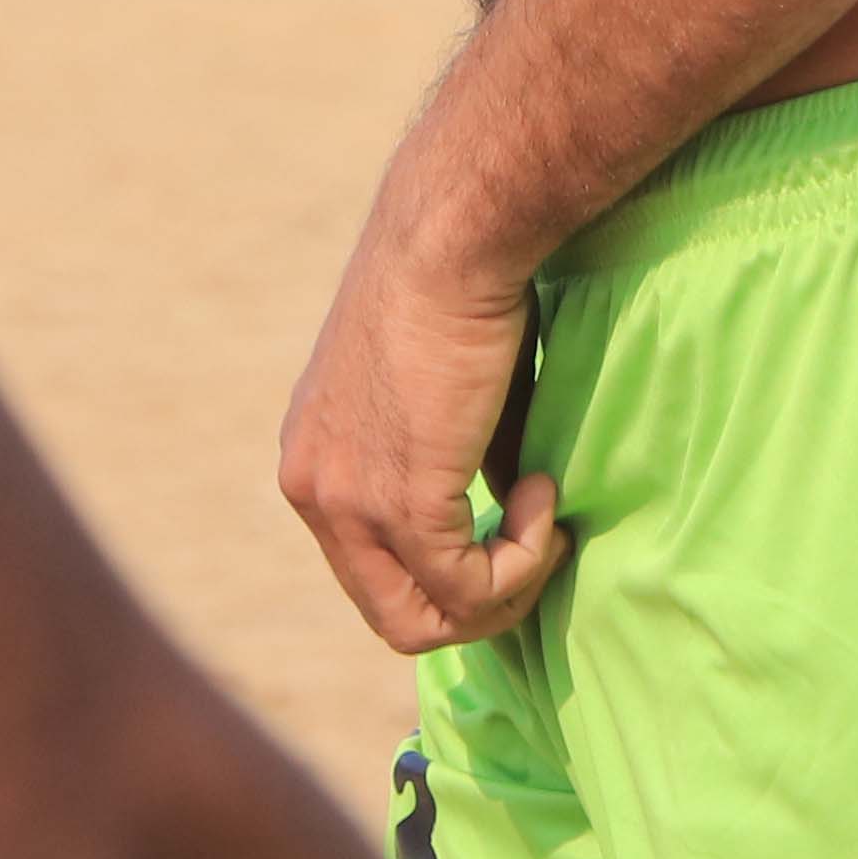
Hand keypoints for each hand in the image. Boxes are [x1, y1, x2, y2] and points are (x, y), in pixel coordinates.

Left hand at [276, 187, 560, 656]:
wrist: (454, 237)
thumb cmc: (462, 285)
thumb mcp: (445, 392)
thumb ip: (460, 463)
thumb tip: (507, 507)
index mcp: (311, 459)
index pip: (367, 568)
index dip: (446, 566)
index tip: (508, 513)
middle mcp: (311, 488)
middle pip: (389, 613)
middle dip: (475, 602)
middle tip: (537, 542)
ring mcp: (348, 502)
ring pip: (424, 622)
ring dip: (505, 590)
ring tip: (546, 517)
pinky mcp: (402, 503)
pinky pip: (468, 589)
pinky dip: (523, 561)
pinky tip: (545, 491)